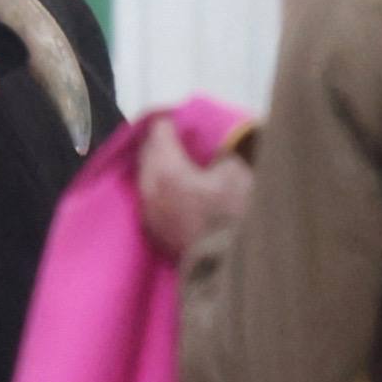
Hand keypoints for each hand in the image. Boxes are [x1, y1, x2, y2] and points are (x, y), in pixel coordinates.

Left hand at [138, 118, 254, 258]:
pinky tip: (173, 188)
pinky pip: (150, 199)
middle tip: (175, 134)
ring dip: (157, 166)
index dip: (170, 120)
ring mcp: (149, 213)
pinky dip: (159, 188)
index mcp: (167, 169)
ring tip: (174, 159)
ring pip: (145, 178)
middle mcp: (150, 189)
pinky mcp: (154, 232)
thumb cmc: (236, 218)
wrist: (229, 267)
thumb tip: (209, 148)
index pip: (159, 132)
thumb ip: (217, 152)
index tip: (178, 115)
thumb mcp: (235, 173)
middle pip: (146, 154)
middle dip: (159, 141)